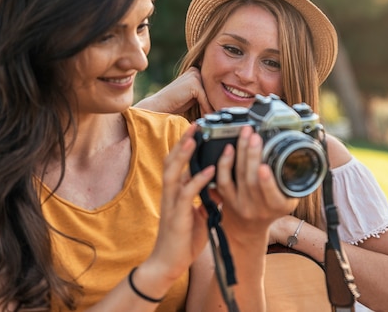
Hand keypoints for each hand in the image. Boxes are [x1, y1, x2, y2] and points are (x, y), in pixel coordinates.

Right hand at [135, 67, 212, 115]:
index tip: (217, 111)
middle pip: (213, 90)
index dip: (214, 99)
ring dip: (210, 107)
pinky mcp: (194, 83)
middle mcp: (196, 70)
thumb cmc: (174, 104)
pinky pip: (206, 99)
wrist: (158, 107)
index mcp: (195, 71)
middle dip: (213, 103)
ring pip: (210, 95)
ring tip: (209, 117)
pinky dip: (206, 109)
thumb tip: (221, 102)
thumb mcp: (193, 97)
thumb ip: (204, 95)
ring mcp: (195, 75)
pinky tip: (204, 117)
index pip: (211, 86)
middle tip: (216, 116)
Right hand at [145, 124, 214, 280]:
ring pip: (174, 172)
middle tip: (195, 124)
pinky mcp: (177, 215)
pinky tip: (211, 170)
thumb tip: (218, 190)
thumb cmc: (183, 240)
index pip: (177, 163)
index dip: (185, 146)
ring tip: (195, 138)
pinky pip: (187, 193)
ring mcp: (171, 203)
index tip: (196, 130)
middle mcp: (170, 194)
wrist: (168, 264)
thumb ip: (205, 201)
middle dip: (183, 142)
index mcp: (175, 193)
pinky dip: (199, 179)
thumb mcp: (198, 216)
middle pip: (172, 160)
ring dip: (184, 154)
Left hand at [212, 126, 298, 240]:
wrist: (248, 229)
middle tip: (255, 136)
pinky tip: (229, 148)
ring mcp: (240, 203)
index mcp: (278, 207)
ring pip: (238, 176)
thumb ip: (293, 181)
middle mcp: (258, 207)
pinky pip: (223, 180)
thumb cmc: (272, 209)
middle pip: (252, 180)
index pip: (272, 195)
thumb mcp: (289, 199)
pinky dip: (225, 163)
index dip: (267, 181)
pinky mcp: (227, 198)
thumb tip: (303, 155)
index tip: (264, 167)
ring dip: (241, 152)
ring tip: (245, 134)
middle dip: (253, 155)